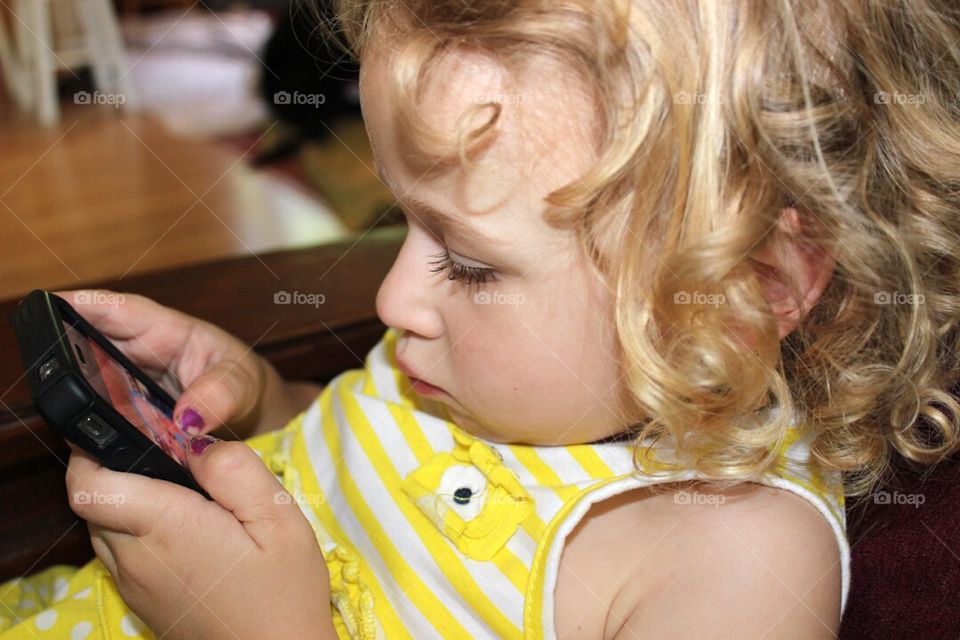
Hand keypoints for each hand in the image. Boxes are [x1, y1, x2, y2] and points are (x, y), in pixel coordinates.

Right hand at [55, 289, 312, 439]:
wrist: (253, 419)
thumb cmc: (246, 386)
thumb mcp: (242, 384)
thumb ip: (220, 395)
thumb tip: (189, 417)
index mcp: (163, 330)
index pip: (114, 309)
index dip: (79, 304)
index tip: (49, 304)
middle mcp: (134, 355)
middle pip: (82, 348)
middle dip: (65, 361)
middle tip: (61, 383)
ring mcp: (121, 388)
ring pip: (83, 389)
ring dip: (80, 405)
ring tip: (91, 424)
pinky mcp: (120, 419)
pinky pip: (97, 424)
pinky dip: (97, 435)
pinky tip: (104, 450)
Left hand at [66, 436, 336, 638]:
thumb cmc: (285, 591)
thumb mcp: (280, 519)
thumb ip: (235, 470)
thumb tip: (195, 438)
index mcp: (165, 528)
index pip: (89, 484)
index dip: (94, 448)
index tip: (128, 428)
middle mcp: (135, 558)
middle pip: (93, 500)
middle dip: (117, 468)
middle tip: (168, 451)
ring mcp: (134, 583)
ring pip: (103, 526)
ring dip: (126, 499)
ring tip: (180, 488)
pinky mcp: (141, 600)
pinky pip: (119, 552)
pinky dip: (136, 529)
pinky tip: (185, 526)